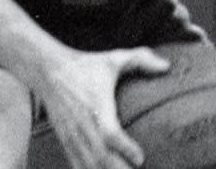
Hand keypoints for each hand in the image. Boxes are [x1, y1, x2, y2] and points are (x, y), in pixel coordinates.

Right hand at [39, 47, 169, 167]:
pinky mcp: (66, 141)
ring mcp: (73, 135)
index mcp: (97, 105)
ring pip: (90, 165)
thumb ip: (141, 59)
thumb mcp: (113, 59)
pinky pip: (78, 165)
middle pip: (101, 157)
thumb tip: (166, 66)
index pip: (109, 134)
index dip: (125, 148)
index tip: (140, 158)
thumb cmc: (86, 65)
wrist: (49, 71)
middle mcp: (84, 124)